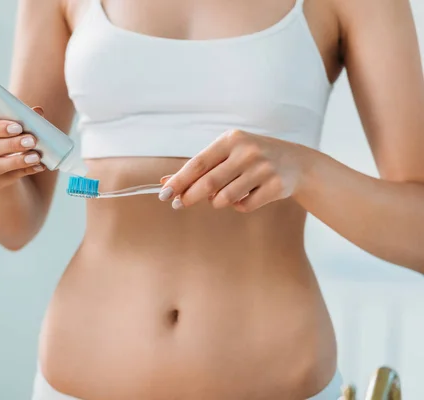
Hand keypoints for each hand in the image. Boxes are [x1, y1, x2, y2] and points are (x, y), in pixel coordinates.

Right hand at [0, 106, 45, 190]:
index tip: (18, 128)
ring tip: (36, 157)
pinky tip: (37, 167)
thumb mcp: (3, 123)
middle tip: (32, 141)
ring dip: (17, 162)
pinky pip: (4, 179)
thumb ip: (18, 116)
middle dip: (11, 145)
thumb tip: (38, 111)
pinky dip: (23, 172)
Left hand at [158, 129, 310, 211]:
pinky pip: (243, 206)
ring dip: (217, 202)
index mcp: (231, 139)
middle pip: (209, 183)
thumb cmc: (250, 157)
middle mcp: (247, 152)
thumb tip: (165, 182)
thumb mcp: (226, 154)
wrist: (296, 162)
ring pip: (225, 198)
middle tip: (179, 204)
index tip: (164, 194)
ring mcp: (263, 169)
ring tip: (223, 195)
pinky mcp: (275, 187)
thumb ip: (198, 168)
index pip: (198, 163)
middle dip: (190, 197)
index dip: (179, 180)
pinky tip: (246, 195)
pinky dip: (238, 205)